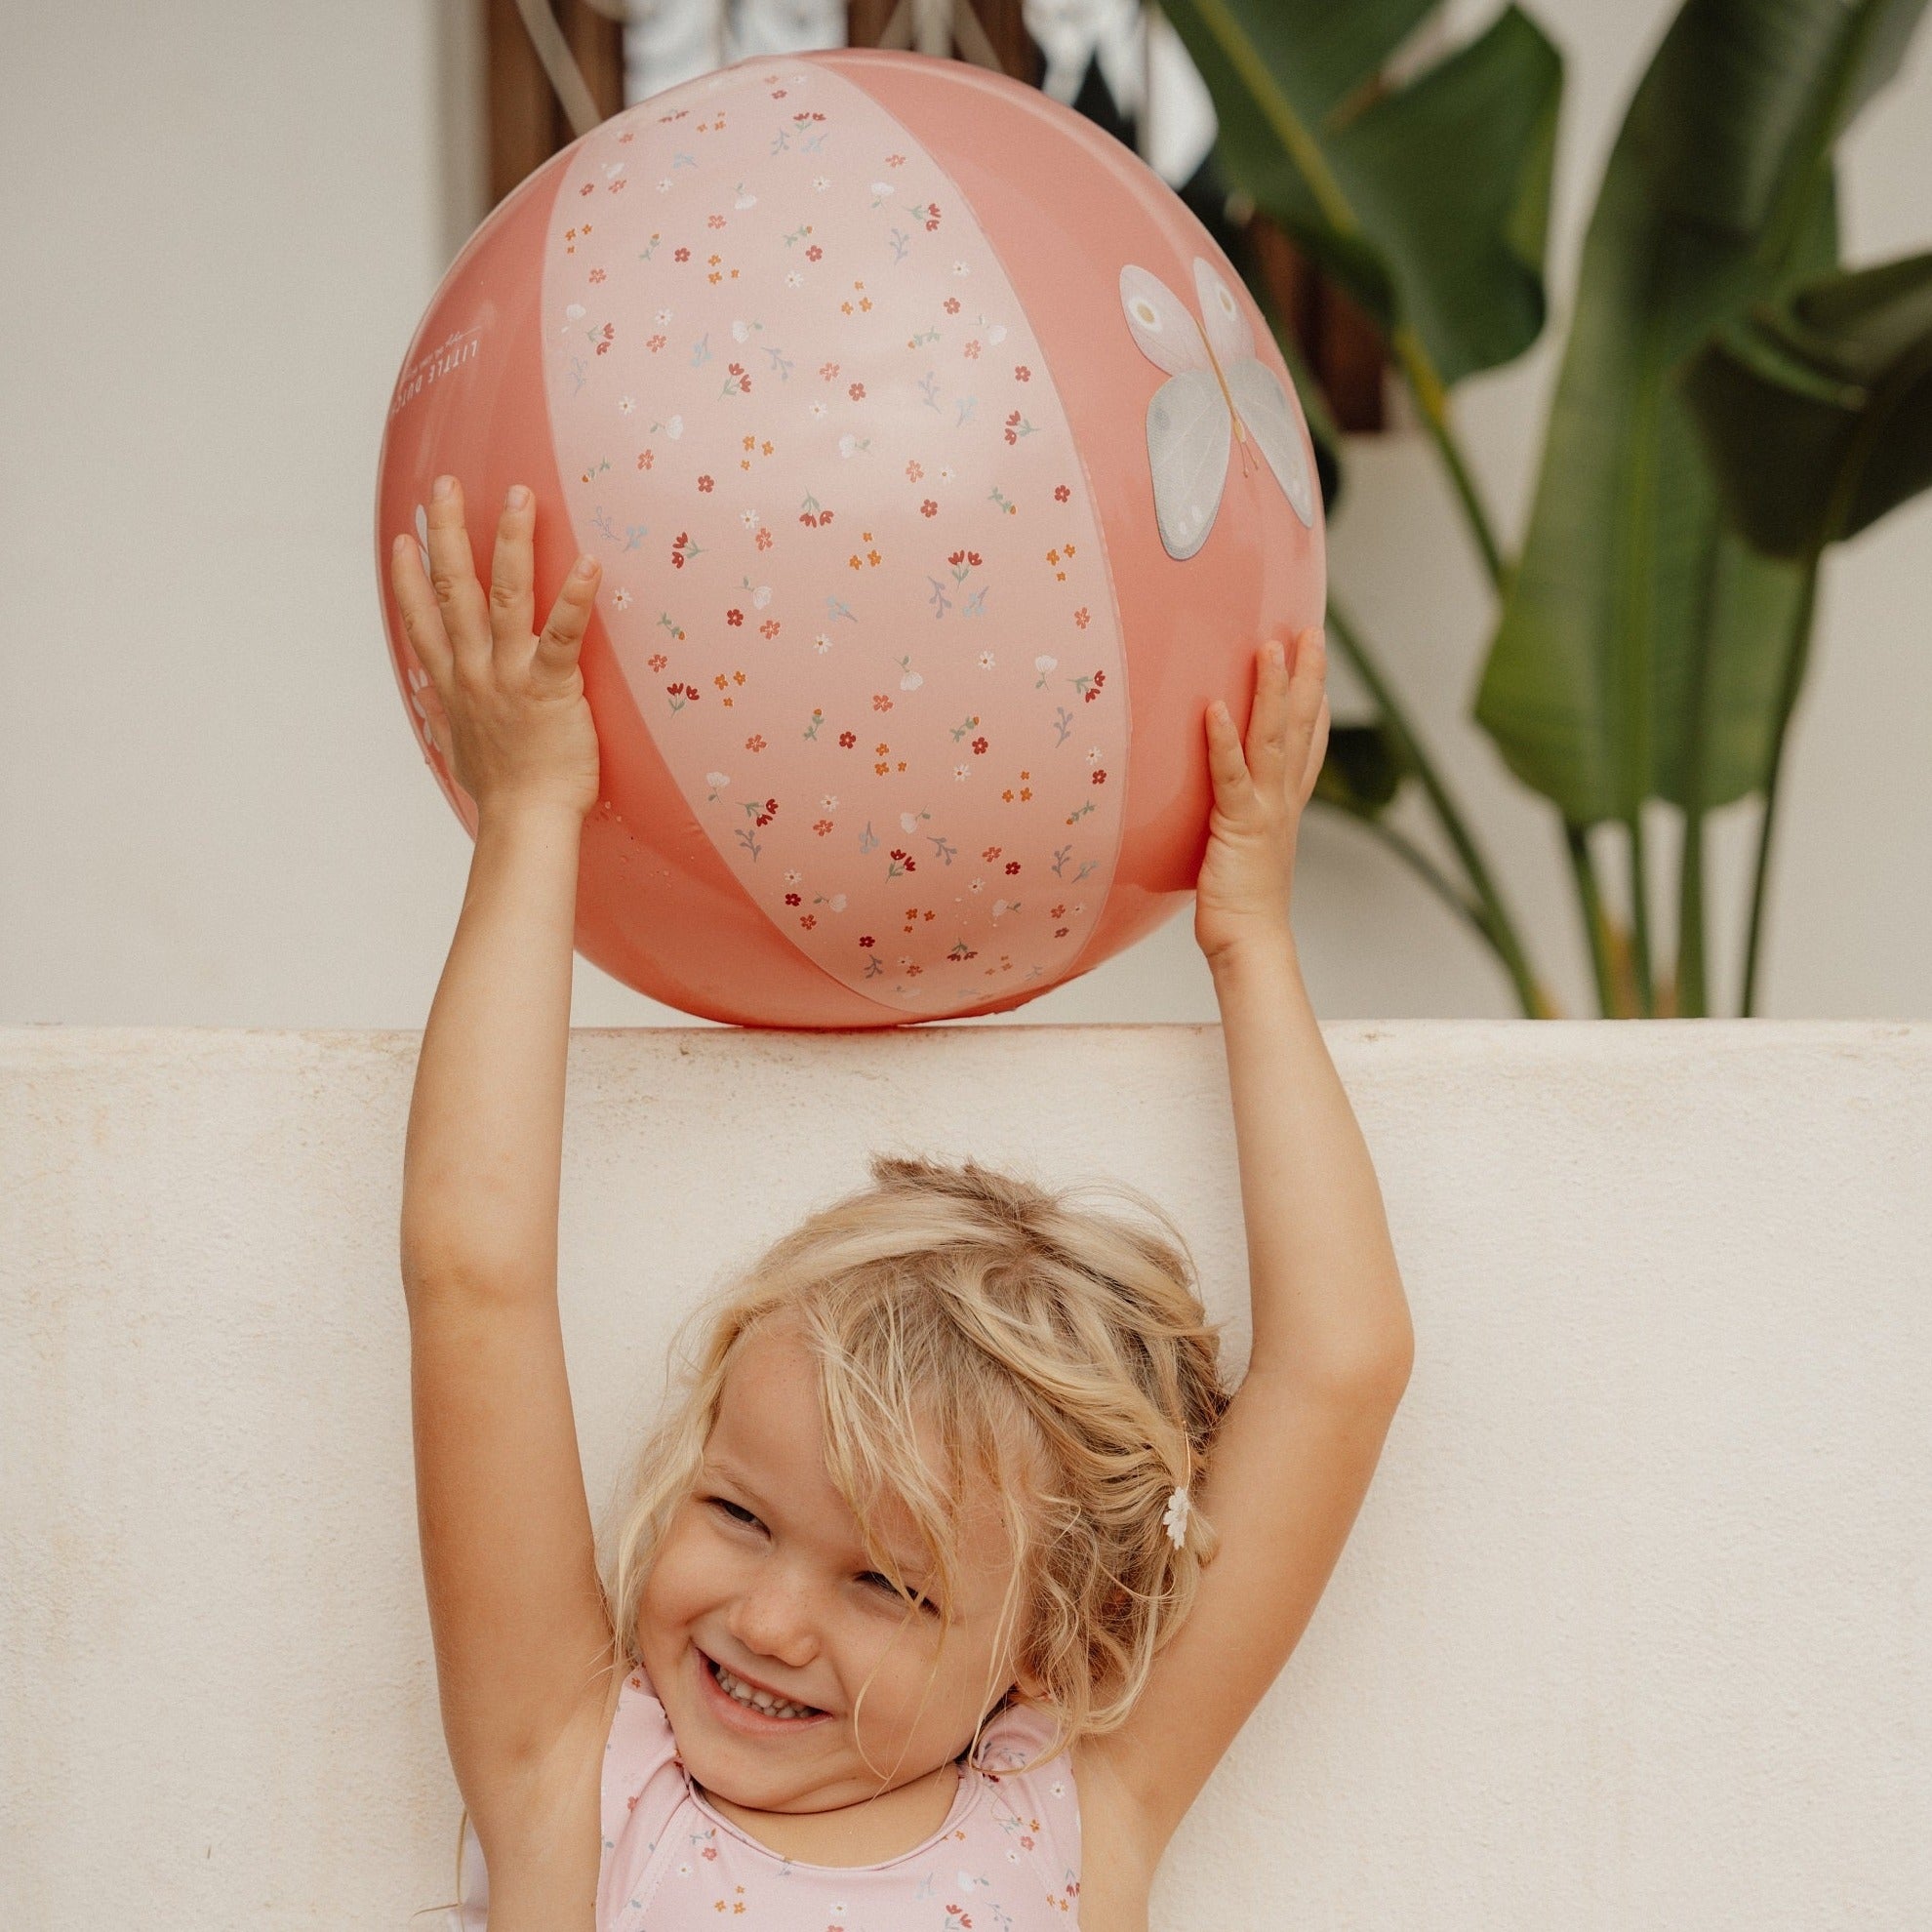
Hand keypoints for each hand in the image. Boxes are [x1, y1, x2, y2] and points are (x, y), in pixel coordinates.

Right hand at [390, 477, 602, 821]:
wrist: (526, 822)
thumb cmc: (504, 793)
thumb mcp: (461, 751)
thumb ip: (449, 719)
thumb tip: (434, 708)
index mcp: (453, 686)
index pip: (422, 623)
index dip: (408, 579)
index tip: (403, 540)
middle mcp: (475, 672)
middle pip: (455, 590)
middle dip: (447, 533)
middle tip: (445, 487)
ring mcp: (510, 676)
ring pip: (507, 596)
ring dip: (511, 542)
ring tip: (518, 496)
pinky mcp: (551, 688)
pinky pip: (563, 635)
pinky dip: (576, 598)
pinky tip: (589, 562)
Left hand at [1194, 628, 1329, 966]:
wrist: (1251, 943)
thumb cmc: (1242, 908)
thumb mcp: (1244, 854)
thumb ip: (1240, 825)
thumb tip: (1227, 814)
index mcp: (1286, 806)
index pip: (1308, 745)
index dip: (1315, 703)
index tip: (1317, 665)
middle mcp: (1283, 800)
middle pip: (1302, 727)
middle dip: (1307, 676)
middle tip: (1311, 631)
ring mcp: (1264, 809)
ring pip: (1273, 738)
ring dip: (1273, 691)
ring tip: (1271, 647)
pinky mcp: (1238, 825)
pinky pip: (1231, 776)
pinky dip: (1224, 742)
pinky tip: (1216, 708)